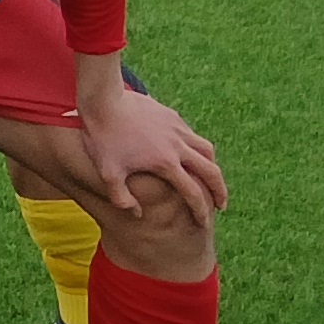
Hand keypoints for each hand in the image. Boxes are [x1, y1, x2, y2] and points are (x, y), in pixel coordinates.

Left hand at [79, 69, 223, 230]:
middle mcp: (179, 146)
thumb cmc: (103, 138)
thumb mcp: (107, 173)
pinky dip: (197, 148)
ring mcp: (178, 129)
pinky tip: (189, 152)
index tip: (202, 222)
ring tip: (210, 178)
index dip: (200, 211)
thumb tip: (138, 213)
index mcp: (166, 164)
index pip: (193, 193)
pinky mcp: (172, 116)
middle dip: (219, 191)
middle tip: (221, 204)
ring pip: (207, 150)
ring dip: (212, 167)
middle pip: (211, 172)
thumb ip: (122, 198)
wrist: (104, 100)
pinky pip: (192, 135)